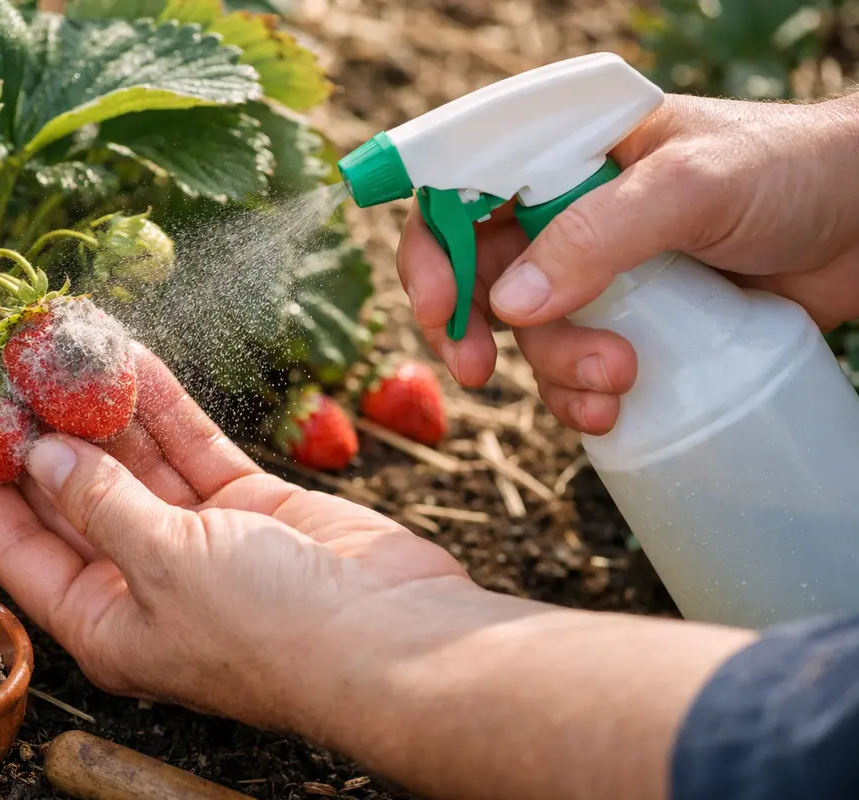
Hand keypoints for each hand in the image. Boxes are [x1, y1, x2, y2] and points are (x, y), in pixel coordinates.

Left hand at [0, 344, 758, 799]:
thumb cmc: (270, 630)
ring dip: (102, 406)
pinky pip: (190, 445)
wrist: (392, 637)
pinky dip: (163, 405)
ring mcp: (200, 539)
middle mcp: (145, 580)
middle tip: (7, 364)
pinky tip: (131, 358)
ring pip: (135, 460)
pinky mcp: (250, 503)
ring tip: (61, 344)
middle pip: (75, 495)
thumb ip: (100, 503)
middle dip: (43, 431)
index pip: (20, 547)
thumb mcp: (163, 564)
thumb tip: (43, 457)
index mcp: (106, 620)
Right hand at [397, 92, 858, 433]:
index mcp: (564, 149)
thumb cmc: (791, 171)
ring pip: (526, 333)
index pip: (461, 188)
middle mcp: (567, 209)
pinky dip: (579, 396)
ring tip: (617, 379)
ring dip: (552, 369)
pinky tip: (617, 407)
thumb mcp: (692, 185)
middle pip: (476, 273)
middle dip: (476, 329)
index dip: (433, 249)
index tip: (437, 307)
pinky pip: (571, 368)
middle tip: (485, 374)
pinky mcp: (629, 322)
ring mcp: (596, 271)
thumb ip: (597, 234)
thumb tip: (507, 305)